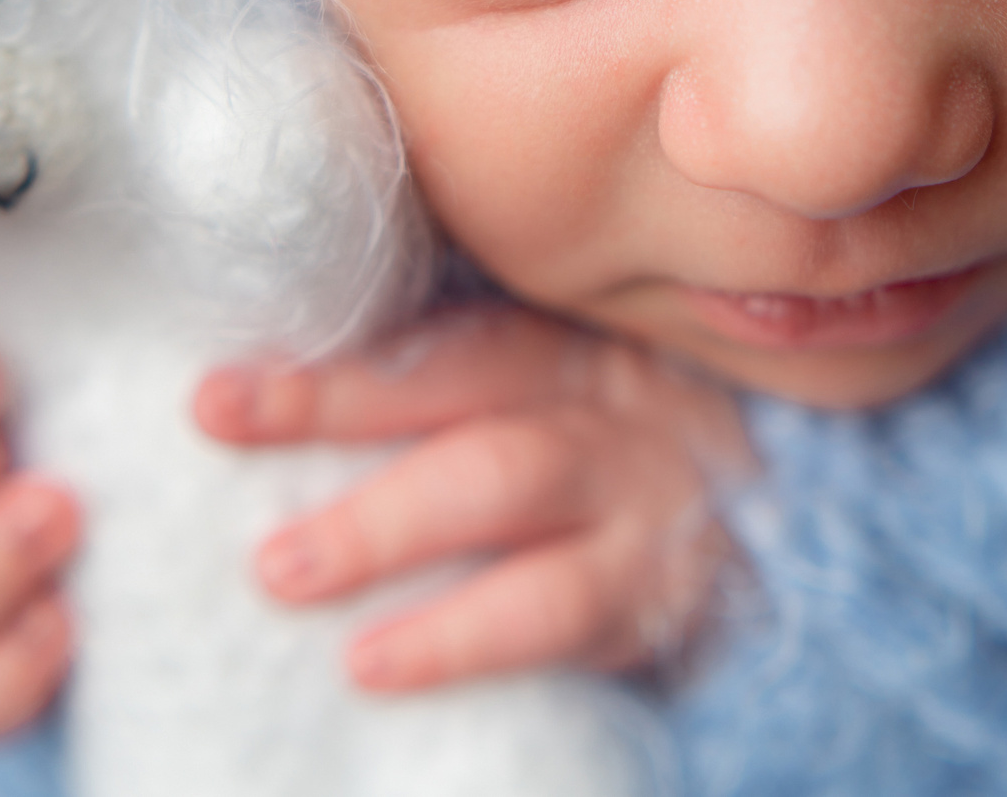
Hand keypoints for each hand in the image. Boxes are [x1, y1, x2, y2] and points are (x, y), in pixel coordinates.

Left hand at [194, 306, 752, 693]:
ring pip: (511, 482)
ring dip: (386, 526)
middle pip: (471, 385)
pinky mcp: (663, 592)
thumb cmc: (619, 484)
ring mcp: (642, 493)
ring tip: (281, 573)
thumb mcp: (553, 419)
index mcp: (566, 348)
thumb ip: (447, 408)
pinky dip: (461, 637)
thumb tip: (264, 417)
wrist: (794, 551)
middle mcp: (610, 400)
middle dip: (340, 410)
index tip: (212, 399)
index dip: (325, 369)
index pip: (434, 341)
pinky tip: (378, 665)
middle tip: (224, 430)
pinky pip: (559, 610)